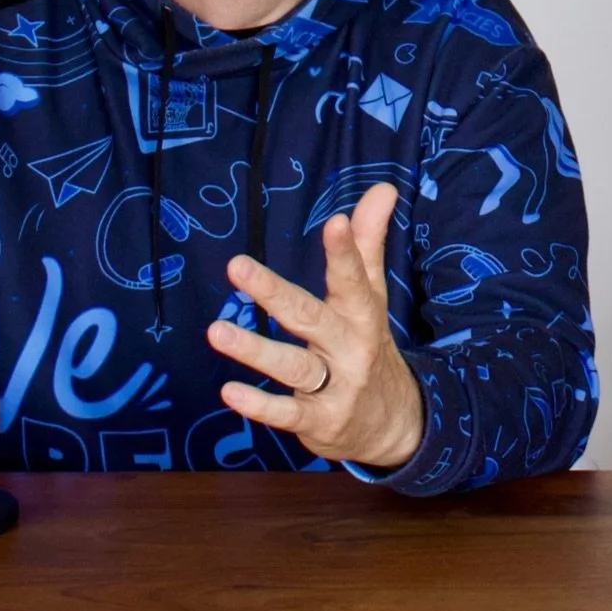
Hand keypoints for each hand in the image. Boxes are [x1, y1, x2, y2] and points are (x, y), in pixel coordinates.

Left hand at [207, 183, 424, 469]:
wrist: (395, 423)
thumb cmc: (369, 346)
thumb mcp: (373, 296)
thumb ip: (369, 243)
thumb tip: (382, 186)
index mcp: (362, 313)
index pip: (353, 278)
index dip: (345, 251)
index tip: (334, 222)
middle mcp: (350, 348)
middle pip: (310, 317)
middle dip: (274, 293)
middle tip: (237, 266)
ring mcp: (335, 387)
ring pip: (292, 366)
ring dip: (254, 350)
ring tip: (216, 331)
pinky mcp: (317, 420)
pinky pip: (285, 413)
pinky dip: (259, 405)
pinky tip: (229, 391)